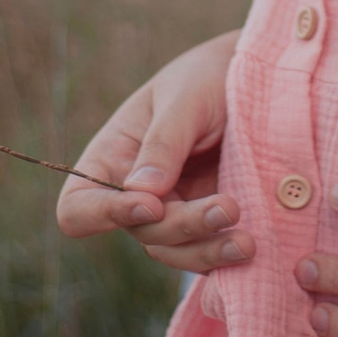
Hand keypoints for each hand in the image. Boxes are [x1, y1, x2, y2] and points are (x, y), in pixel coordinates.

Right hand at [55, 30, 252, 272]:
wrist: (258, 81)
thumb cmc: (207, 77)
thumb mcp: (185, 98)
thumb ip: (163, 142)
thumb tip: (141, 193)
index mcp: (112, 158)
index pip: (79, 207)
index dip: (104, 215)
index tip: (152, 204)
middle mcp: (135, 193)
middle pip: (141, 232)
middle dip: (182, 226)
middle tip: (229, 208)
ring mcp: (173, 211)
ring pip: (175, 252)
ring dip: (208, 252)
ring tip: (247, 243)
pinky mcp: (208, 223)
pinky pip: (206, 253)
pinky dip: (226, 258)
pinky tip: (253, 249)